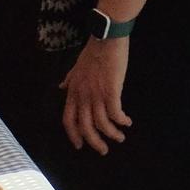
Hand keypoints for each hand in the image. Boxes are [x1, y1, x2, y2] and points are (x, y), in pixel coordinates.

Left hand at [61, 36, 131, 152]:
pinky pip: (115, 113)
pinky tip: (127, 122)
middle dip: (94, 142)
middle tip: (103, 150)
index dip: (74, 135)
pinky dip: (121, 121)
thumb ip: (69, 80)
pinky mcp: (111, 91)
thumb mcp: (76, 67)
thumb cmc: (93, 51)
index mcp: (73, 93)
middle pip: (86, 127)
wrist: (106, 39)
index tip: (80, 145)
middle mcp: (83, 98)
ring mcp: (96, 95)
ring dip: (111, 134)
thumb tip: (61, 87)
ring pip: (101, 124)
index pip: (68, 120)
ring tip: (121, 137)